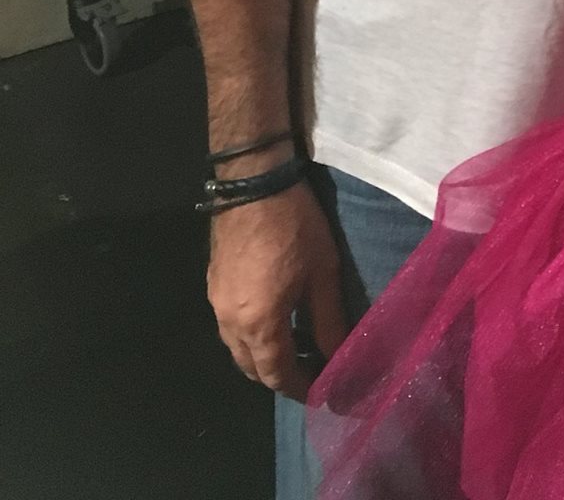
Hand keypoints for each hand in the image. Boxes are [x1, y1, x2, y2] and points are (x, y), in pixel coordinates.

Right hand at [207, 179, 347, 398]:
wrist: (254, 182)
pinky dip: (250, 335)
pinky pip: (230, 326)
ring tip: (295, 347)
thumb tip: (337, 357)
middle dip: (279, 377)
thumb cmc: (295, 227)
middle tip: (310, 371)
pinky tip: (273, 319)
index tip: (321, 394)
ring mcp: (216, 304)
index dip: (300, 388)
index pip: (277, 375)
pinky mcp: (214, 285)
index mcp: (258, 325)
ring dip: (263, 356)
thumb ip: (328, 321)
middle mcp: (230, 323)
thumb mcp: (322, 274)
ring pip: (237, 348)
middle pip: (251, 367)